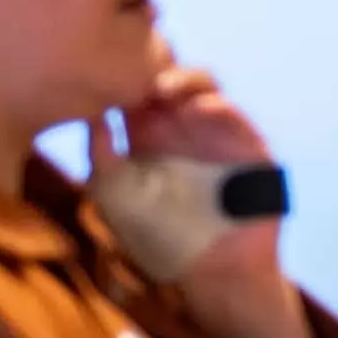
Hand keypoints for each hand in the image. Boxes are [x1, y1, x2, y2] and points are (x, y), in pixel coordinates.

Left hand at [89, 48, 309, 337]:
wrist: (212, 273)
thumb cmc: (158, 238)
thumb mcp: (114, 197)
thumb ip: (99, 156)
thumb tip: (90, 112)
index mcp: (146, 132)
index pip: (135, 85)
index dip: (122, 72)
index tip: (104, 72)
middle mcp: (181, 125)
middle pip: (169, 72)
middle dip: (155, 64)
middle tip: (136, 72)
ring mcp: (216, 132)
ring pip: (204, 84)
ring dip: (186, 79)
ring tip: (165, 89)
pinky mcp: (248, 145)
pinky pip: (236, 116)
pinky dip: (220, 107)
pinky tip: (200, 111)